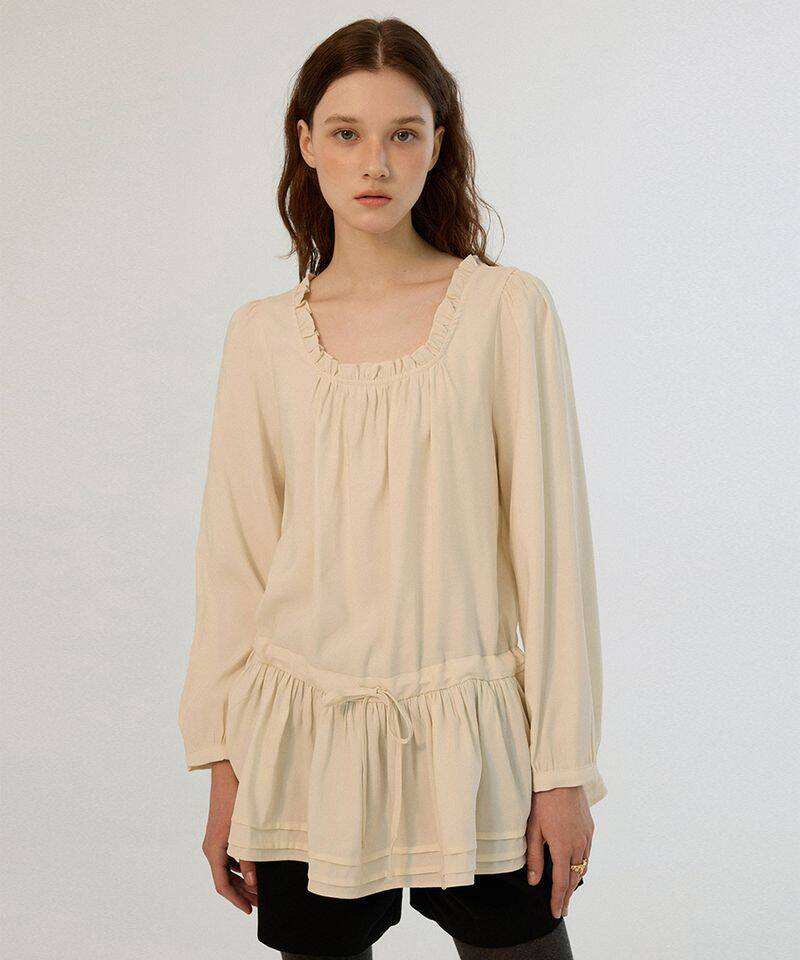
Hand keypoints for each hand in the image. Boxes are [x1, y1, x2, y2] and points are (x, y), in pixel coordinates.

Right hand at [201, 759, 257, 912]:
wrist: (227, 772)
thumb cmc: (235, 797)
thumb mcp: (244, 829)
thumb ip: (248, 857)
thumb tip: (253, 883)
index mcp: (213, 850)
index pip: (222, 885)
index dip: (236, 900)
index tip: (249, 911)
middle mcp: (211, 847)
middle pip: (225, 879)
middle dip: (242, 893)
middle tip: (260, 903)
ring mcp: (216, 840)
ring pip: (227, 869)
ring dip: (242, 881)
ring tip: (259, 889)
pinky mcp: (222, 832)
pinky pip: (229, 857)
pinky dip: (240, 867)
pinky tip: (254, 869)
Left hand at [525, 785, 592, 918]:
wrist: (561, 777)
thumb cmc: (542, 801)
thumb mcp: (533, 830)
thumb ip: (534, 858)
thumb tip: (534, 882)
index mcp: (563, 848)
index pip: (560, 882)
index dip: (558, 899)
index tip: (555, 913)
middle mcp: (579, 845)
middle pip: (574, 877)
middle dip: (567, 895)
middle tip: (562, 909)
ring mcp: (586, 836)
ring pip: (583, 866)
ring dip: (575, 880)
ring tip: (568, 892)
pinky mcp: (589, 827)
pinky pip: (587, 853)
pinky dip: (582, 864)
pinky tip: (576, 866)